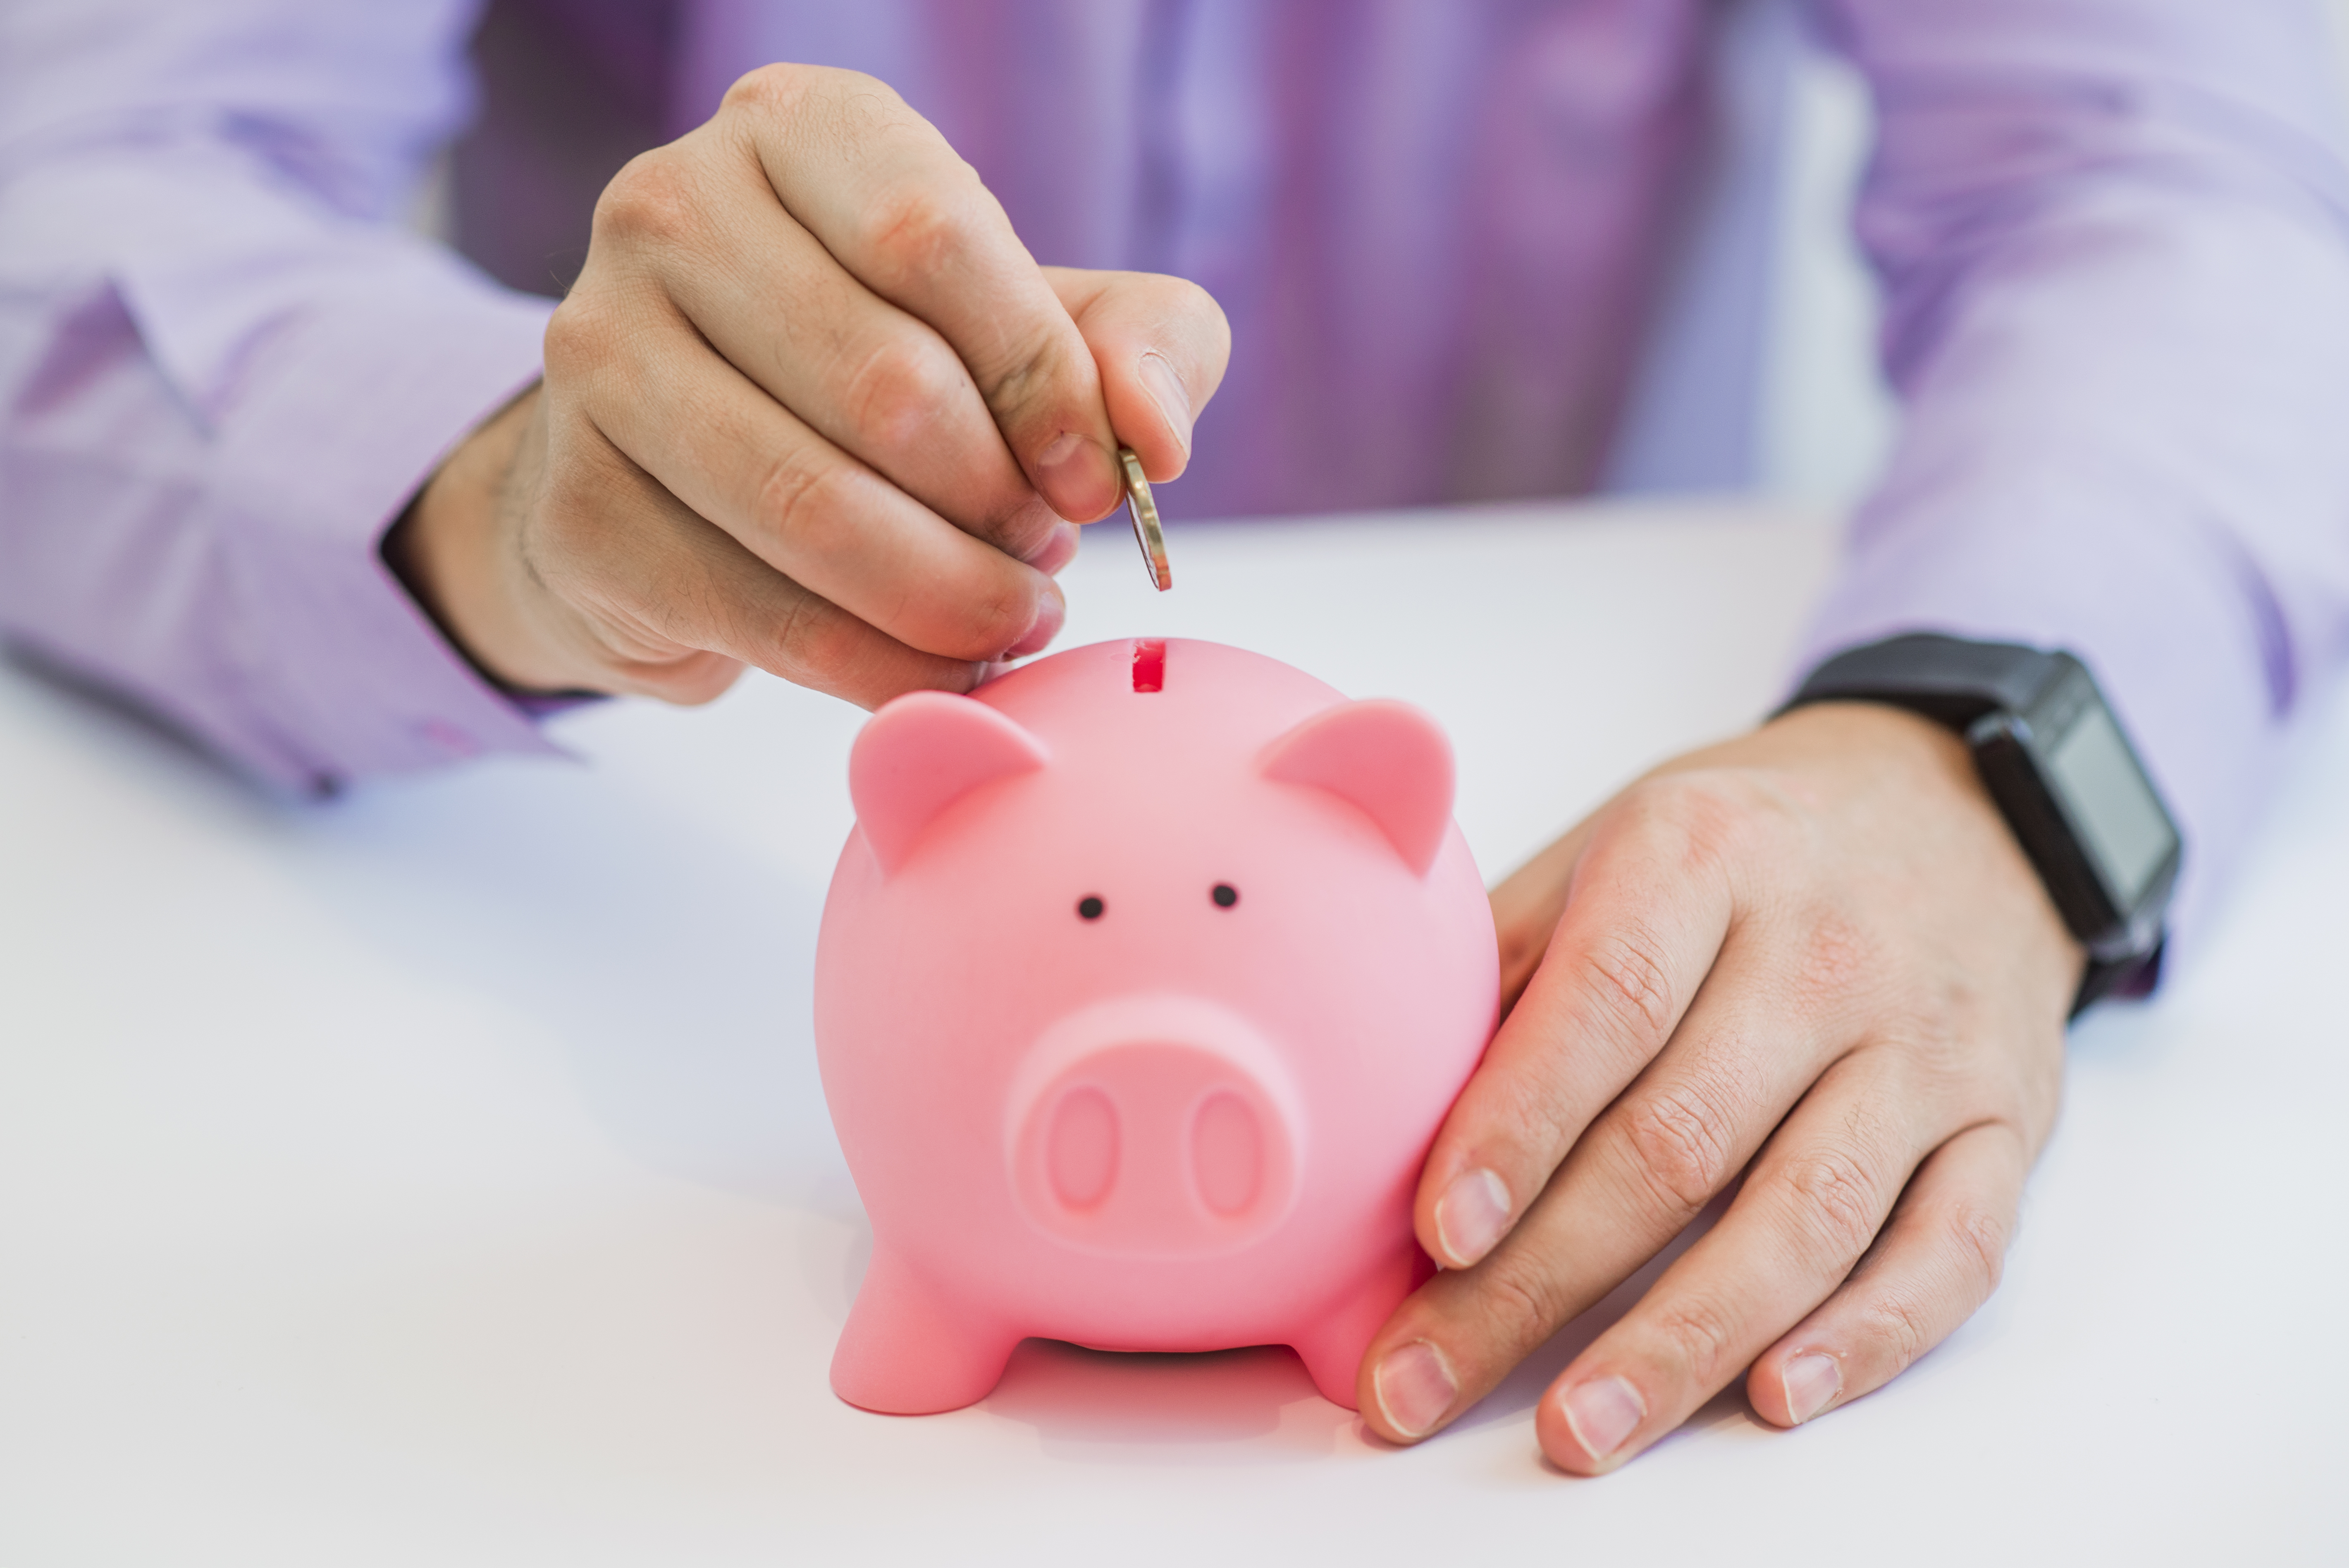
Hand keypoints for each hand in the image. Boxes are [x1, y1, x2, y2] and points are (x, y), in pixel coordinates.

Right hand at [386, 65, 1228, 706]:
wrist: (681, 472)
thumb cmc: (883, 374)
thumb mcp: (1034, 325)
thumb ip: (1142, 344)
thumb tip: (1154, 438)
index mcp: (794, 130)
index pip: (934, 239)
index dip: (1045, 381)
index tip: (1097, 479)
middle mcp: (669, 215)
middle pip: (889, 388)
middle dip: (1002, 507)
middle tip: (1040, 553)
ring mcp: (598, 358)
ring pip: (819, 512)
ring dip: (951, 599)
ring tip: (1005, 616)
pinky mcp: (578, 510)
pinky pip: (763, 618)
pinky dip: (879, 668)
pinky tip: (930, 667)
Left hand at [1357, 702, 2083, 1469]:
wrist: (1962, 803)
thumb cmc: (1749, 840)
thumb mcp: (1617, 842)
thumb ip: (1508, 958)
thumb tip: (1385, 1093)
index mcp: (1704, 855)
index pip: (1607, 1005)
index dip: (1516, 1128)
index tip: (1433, 1236)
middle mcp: (1826, 950)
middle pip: (1678, 1143)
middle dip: (1539, 1282)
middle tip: (1427, 1380)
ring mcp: (1930, 1044)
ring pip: (1806, 1217)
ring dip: (1686, 1339)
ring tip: (1579, 1427)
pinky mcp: (2009, 1122)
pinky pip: (1949, 1249)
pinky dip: (1867, 1336)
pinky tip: (1774, 1395)